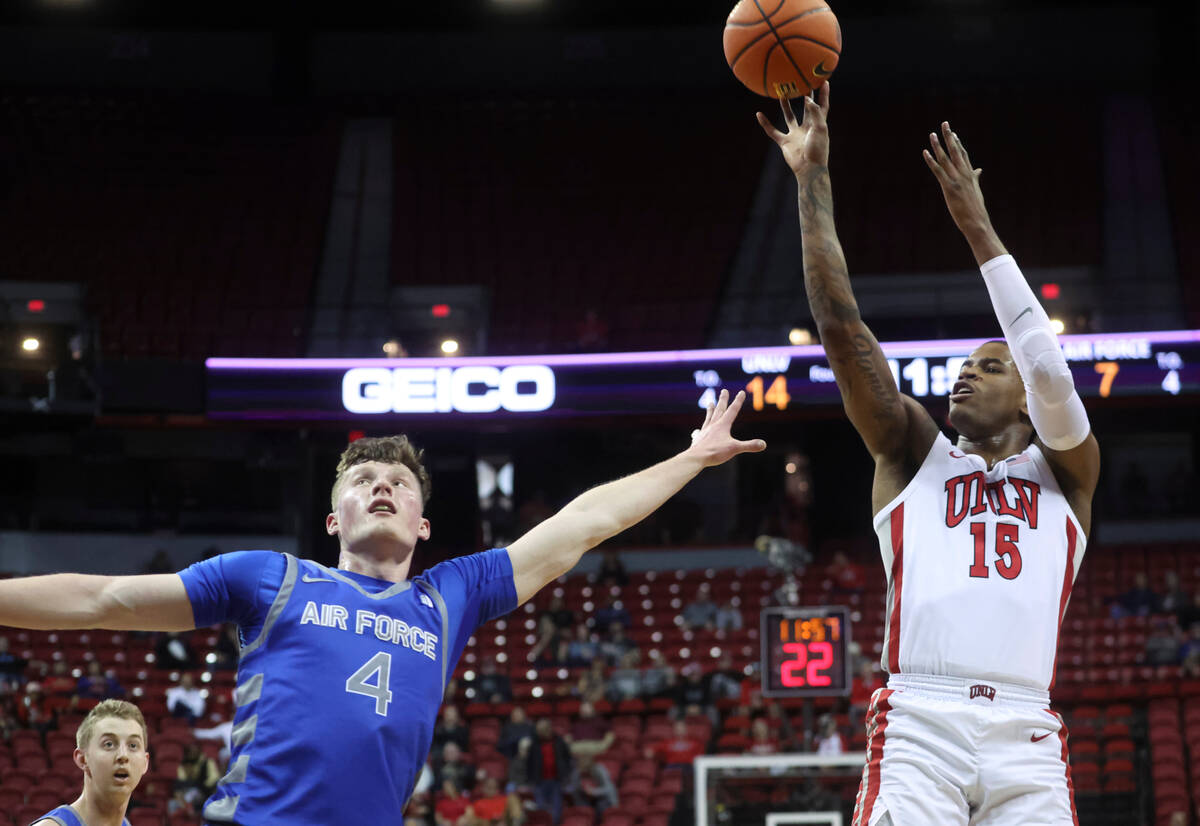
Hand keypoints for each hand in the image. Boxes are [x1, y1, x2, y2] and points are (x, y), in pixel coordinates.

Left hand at [686, 389, 766, 467]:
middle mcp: (713, 425)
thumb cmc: (714, 452)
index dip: (738, 401)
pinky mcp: (700, 438)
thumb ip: (749, 446)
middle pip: (719, 410)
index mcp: (723, 425)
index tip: (741, 392)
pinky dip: (704, 426)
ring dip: (711, 409)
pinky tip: (700, 429)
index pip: (732, 410)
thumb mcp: (734, 449)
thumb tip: (763, 444)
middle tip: (724, 391)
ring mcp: (705, 431)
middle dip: (723, 400)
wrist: (695, 458)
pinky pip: (702, 429)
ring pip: (709, 417)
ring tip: (710, 403)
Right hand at [757, 82, 830, 175]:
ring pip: (789, 117)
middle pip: (806, 108)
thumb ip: (814, 112)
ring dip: (785, 106)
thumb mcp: (820, 128)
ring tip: (781, 94)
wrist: (809, 168)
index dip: (824, 94)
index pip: (822, 106)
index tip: (824, 81)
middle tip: (800, 83)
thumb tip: (807, 99)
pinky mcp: (785, 142)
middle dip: (804, 96)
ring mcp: (795, 135)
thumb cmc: (818, 149)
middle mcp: (807, 128)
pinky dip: (765, 124)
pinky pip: (773, 131)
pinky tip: (758, 114)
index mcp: (818, 125)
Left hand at [922, 121, 993, 238]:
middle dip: (949, 137)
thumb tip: (979, 169)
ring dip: (938, 145)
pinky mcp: (949, 188)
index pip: (964, 154)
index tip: (953, 133)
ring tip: (932, 134)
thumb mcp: (976, 190)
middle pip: (956, 151)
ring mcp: (957, 180)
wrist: (977, 222)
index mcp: (970, 175)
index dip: (958, 143)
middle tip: (944, 124)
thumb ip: (975, 178)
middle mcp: (964, 174)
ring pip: (946, 158)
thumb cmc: (976, 208)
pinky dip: (931, 161)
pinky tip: (925, 152)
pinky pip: (938, 171)